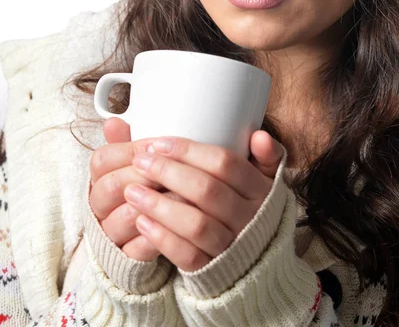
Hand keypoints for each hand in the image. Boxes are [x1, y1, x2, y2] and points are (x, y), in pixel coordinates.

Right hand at [89, 118, 181, 260]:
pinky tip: (184, 226)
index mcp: (98, 176)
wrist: (144, 234)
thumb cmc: (144, 187)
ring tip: (187, 195)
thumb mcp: (137, 161)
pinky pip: (140, 248)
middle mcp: (99, 205)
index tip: (159, 147)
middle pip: (111, 186)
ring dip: (160, 204)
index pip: (103, 159)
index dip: (132, 150)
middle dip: (146, 176)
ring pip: (127, 216)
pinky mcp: (127, 257)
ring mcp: (111, 232)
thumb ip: (129, 141)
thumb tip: (114, 121)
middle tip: (175, 170)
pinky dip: (164, 235)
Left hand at [123, 132, 283, 271]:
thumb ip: (261, 154)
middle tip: (140, 162)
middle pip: (207, 190)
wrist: (257, 259)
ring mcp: (234, 246)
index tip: (157, 143)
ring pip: (196, 224)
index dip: (188, 151)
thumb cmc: (247, 204)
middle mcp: (252, 218)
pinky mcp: (215, 271)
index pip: (224, 163)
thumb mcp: (261, 178)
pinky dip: (162, 238)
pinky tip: (142, 222)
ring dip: (160, 206)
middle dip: (167, 172)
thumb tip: (259, 137)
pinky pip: (188, 256)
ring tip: (132, 191)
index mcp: (262, 188)